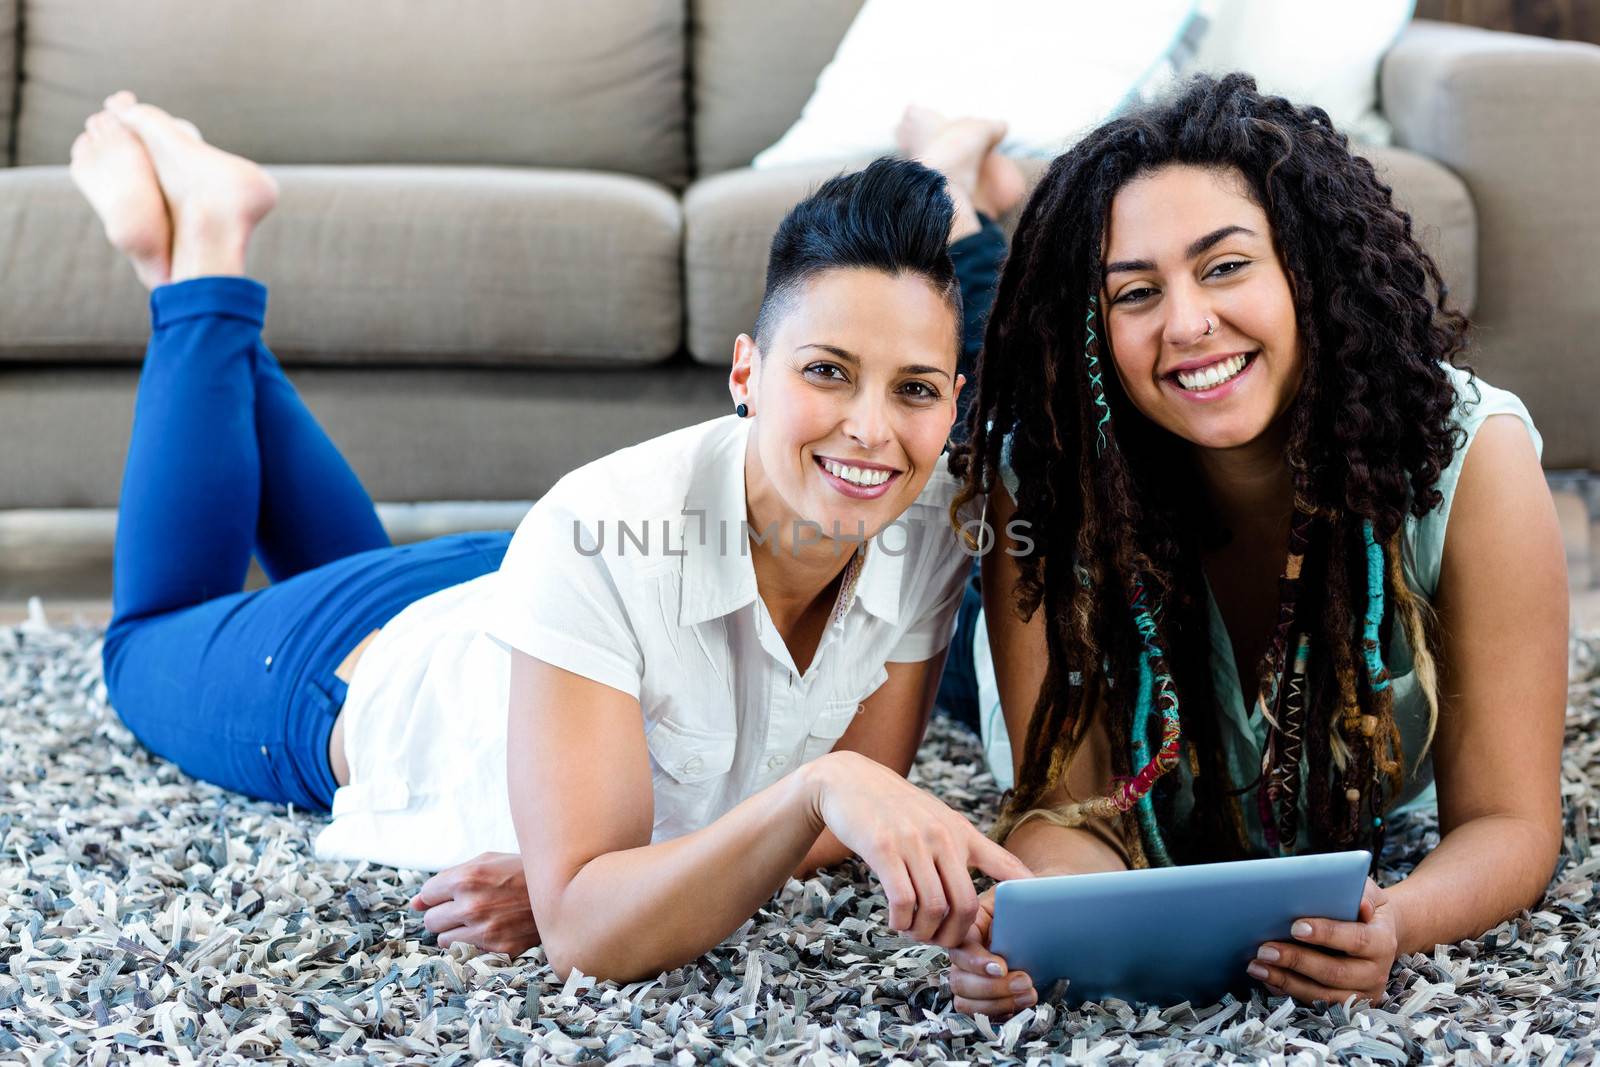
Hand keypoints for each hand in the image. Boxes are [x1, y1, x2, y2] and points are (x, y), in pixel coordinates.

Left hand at [409, 851, 540, 955]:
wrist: (562, 890)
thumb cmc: (520, 871)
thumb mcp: (485, 862)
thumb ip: (448, 878)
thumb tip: (414, 903)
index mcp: (467, 878)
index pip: (427, 895)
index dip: (437, 895)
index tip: (450, 895)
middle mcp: (472, 905)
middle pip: (431, 920)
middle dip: (443, 914)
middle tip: (465, 907)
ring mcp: (485, 930)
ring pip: (443, 939)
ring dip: (455, 930)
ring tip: (478, 919)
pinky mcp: (498, 949)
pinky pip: (465, 952)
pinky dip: (473, 943)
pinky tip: (490, 930)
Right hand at [810, 751, 1032, 947]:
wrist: (851, 780)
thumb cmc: (897, 808)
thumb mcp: (941, 819)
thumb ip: (968, 848)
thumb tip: (1003, 878)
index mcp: (963, 832)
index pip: (1006, 867)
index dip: (1023, 899)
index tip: (1027, 925)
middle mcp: (943, 837)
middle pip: (966, 905)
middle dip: (954, 935)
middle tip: (939, 940)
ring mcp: (914, 842)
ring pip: (934, 908)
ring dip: (924, 932)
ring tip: (914, 930)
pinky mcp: (883, 849)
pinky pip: (902, 900)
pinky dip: (901, 922)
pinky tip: (896, 920)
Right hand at [947, 887, 1037, 1017]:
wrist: (1049, 917)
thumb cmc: (1035, 900)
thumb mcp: (1025, 887)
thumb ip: (1020, 890)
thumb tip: (1026, 894)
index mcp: (970, 923)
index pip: (959, 945)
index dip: (977, 961)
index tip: (1002, 966)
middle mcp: (966, 951)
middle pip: (959, 978)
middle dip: (992, 987)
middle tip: (1025, 981)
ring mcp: (973, 975)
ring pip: (965, 1000)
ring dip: (997, 1003)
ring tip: (1029, 993)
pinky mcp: (985, 995)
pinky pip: (979, 1013)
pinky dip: (1000, 1014)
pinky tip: (1022, 1004)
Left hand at [1248, 877, 1398, 1005]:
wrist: (1376, 932)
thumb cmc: (1361, 906)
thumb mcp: (1366, 892)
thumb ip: (1361, 893)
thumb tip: (1359, 903)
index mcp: (1382, 941)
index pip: (1356, 939)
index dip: (1326, 934)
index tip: (1295, 927)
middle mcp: (1375, 972)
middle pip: (1335, 972)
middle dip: (1297, 961)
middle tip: (1265, 950)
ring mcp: (1361, 993)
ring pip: (1323, 995)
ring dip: (1286, 981)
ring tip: (1257, 966)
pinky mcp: (1346, 1005)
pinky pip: (1314, 1005)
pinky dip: (1287, 991)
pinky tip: (1267, 978)